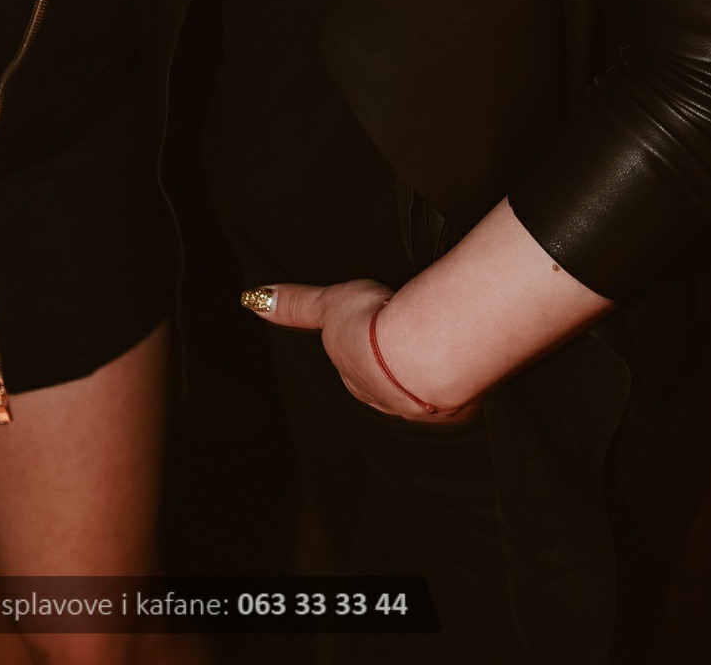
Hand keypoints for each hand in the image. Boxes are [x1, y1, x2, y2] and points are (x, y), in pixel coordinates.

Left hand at [243, 276, 478, 423]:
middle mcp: (380, 400)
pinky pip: (450, 397)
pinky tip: (458, 360)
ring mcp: (415, 408)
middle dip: (391, 365)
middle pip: (382, 382)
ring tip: (432, 344)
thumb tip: (252, 298)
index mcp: (352, 378)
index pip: (353, 365)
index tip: (374, 327)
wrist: (422, 349)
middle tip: (404, 333)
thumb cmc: (375, 324)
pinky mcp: (450, 411)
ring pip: (415, 392)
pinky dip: (452, 379)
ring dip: (422, 373)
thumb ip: (295, 304)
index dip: (362, 345)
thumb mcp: (329, 303)